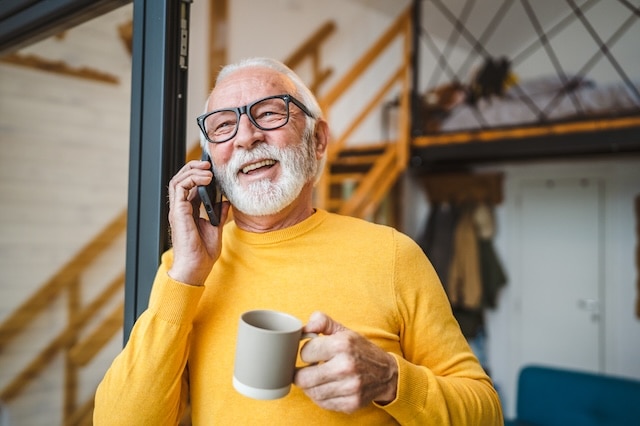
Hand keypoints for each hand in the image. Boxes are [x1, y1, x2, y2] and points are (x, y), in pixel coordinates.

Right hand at [167, 159, 229, 285]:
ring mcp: (178, 210)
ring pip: (178, 180)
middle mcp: (181, 208)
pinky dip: (192, 179)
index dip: (200, 175)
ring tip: (207, 169)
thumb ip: (219, 213)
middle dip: (193, 167)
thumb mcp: (216, 228)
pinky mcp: (178, 212)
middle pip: (181, 179)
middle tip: (208, 163)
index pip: (190, 186)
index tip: (213, 170)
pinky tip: (206, 179)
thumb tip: (226, 201)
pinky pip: (180, 187)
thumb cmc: (203, 253)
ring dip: (193, 170)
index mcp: (189, 211)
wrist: (196, 268)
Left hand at [294, 312, 397, 412]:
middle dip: (301, 373)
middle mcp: (346, 366)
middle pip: (303, 378)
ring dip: (310, 386)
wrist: (387, 373)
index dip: (306, 352)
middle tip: (307, 369)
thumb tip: (303, 328)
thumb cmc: (361, 350)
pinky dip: (321, 396)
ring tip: (318, 378)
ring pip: (311, 393)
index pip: (305, 353)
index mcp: (342, 344)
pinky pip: (323, 403)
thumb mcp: (343, 330)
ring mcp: (349, 387)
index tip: (312, 353)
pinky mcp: (351, 404)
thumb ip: (322, 322)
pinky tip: (327, 387)